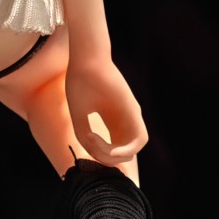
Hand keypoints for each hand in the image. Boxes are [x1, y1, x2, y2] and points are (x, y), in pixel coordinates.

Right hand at [65, 51, 147, 165]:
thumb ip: (85, 133)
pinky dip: (126, 150)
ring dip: (118, 158)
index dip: (100, 152)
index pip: (112, 144)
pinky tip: (111, 150)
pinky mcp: (134, 111)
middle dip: (109, 159)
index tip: (87, 141)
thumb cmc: (80, 81)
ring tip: (103, 152)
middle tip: (95, 150)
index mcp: (110, 116)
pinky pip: (139, 140)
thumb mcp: (79, 114)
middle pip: (123, 150)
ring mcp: (131, 115)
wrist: (87, 60)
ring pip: (134, 148)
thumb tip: (91, 151)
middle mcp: (123, 117)